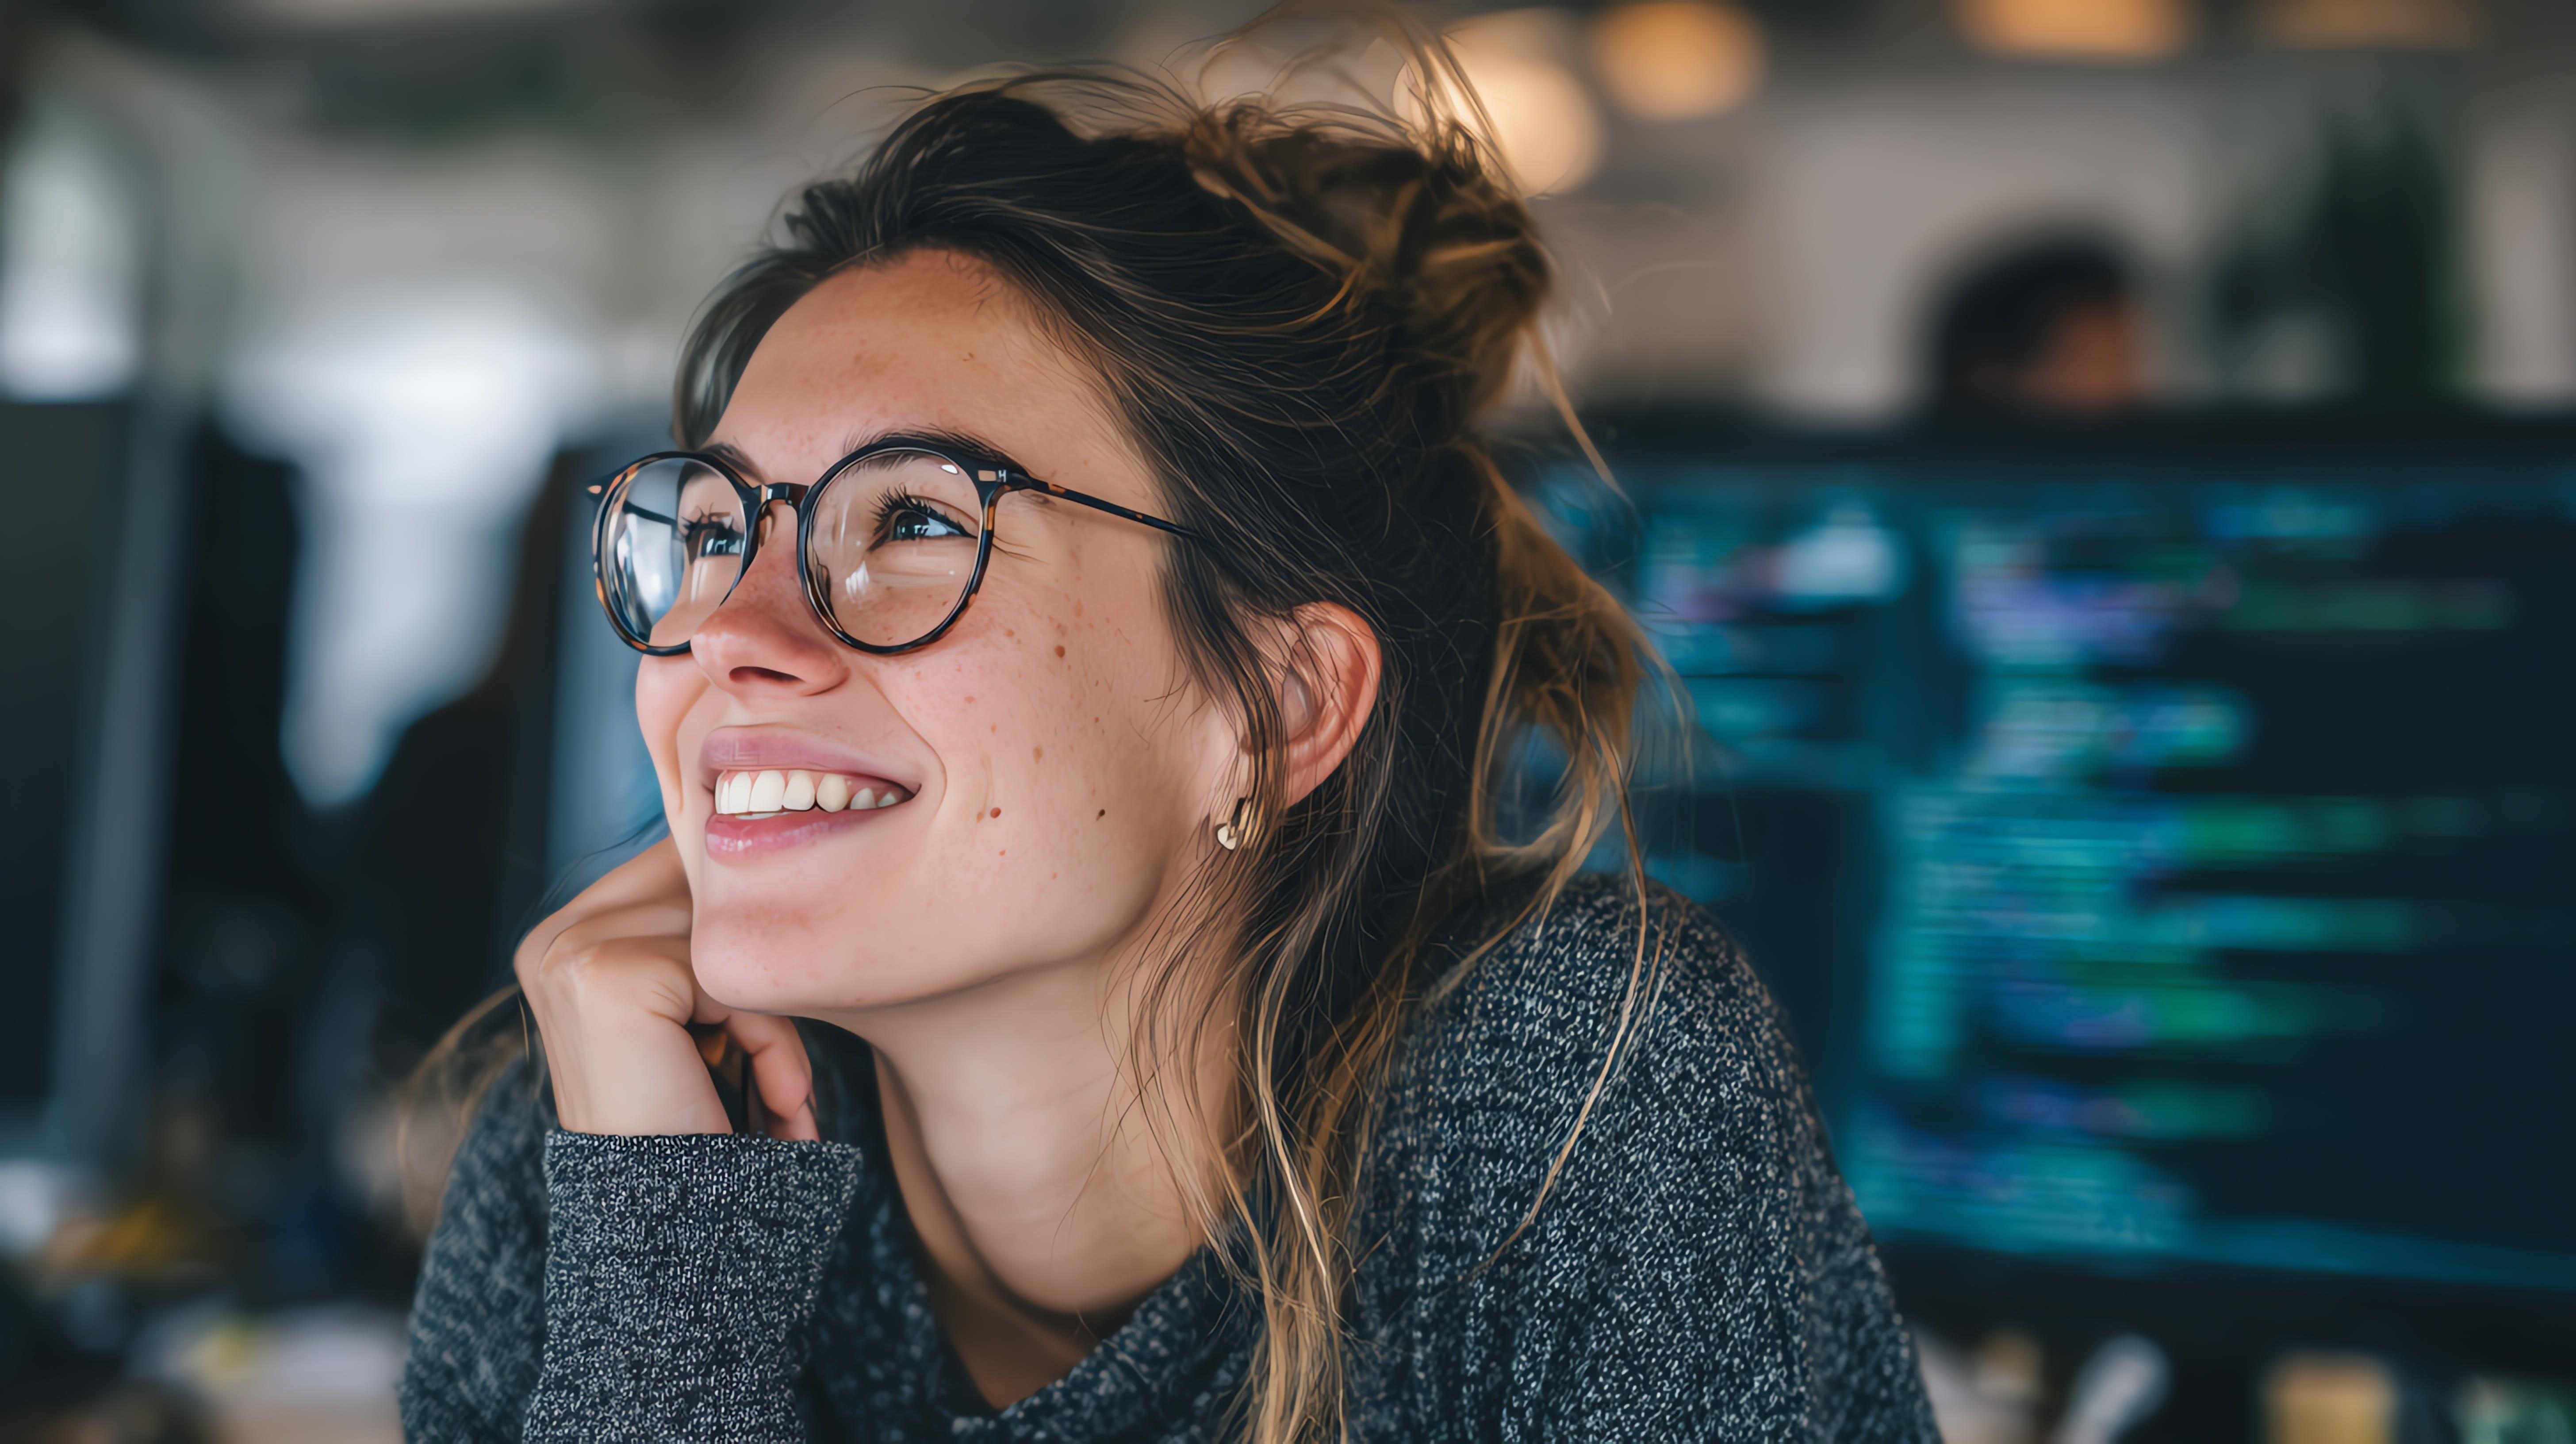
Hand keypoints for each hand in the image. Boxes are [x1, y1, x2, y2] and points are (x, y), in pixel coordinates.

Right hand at [514, 836, 817, 1139]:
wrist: (671, 1233)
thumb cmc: (697, 1128)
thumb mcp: (701, 1016)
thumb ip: (707, 938)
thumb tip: (771, 849)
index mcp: (565, 935)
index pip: (685, 872)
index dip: (749, 936)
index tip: (774, 1021)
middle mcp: (553, 937)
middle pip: (710, 898)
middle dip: (763, 982)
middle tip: (785, 1077)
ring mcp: (571, 952)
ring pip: (727, 938)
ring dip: (773, 1022)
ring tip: (781, 1096)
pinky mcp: (608, 976)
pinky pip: (731, 975)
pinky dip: (772, 1041)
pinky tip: (775, 1105)